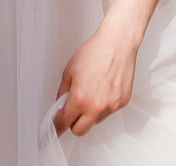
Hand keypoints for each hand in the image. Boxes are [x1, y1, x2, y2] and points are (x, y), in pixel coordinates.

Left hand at [52, 21, 141, 135]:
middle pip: (79, 131)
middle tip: (72, 110)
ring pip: (95, 121)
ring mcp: (110, 107)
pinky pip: (108, 112)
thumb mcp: (69, 71)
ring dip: (90, 113)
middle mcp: (96, 107)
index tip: (54, 130)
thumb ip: (63, 92)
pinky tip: (104, 88)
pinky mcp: (121, 103)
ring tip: (93, 91)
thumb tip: (61, 106)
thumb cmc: (94, 53)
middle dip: (73, 123)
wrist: (117, 44)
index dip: (56, 127)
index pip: (64, 123)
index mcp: (80, 99)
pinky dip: (103, 105)